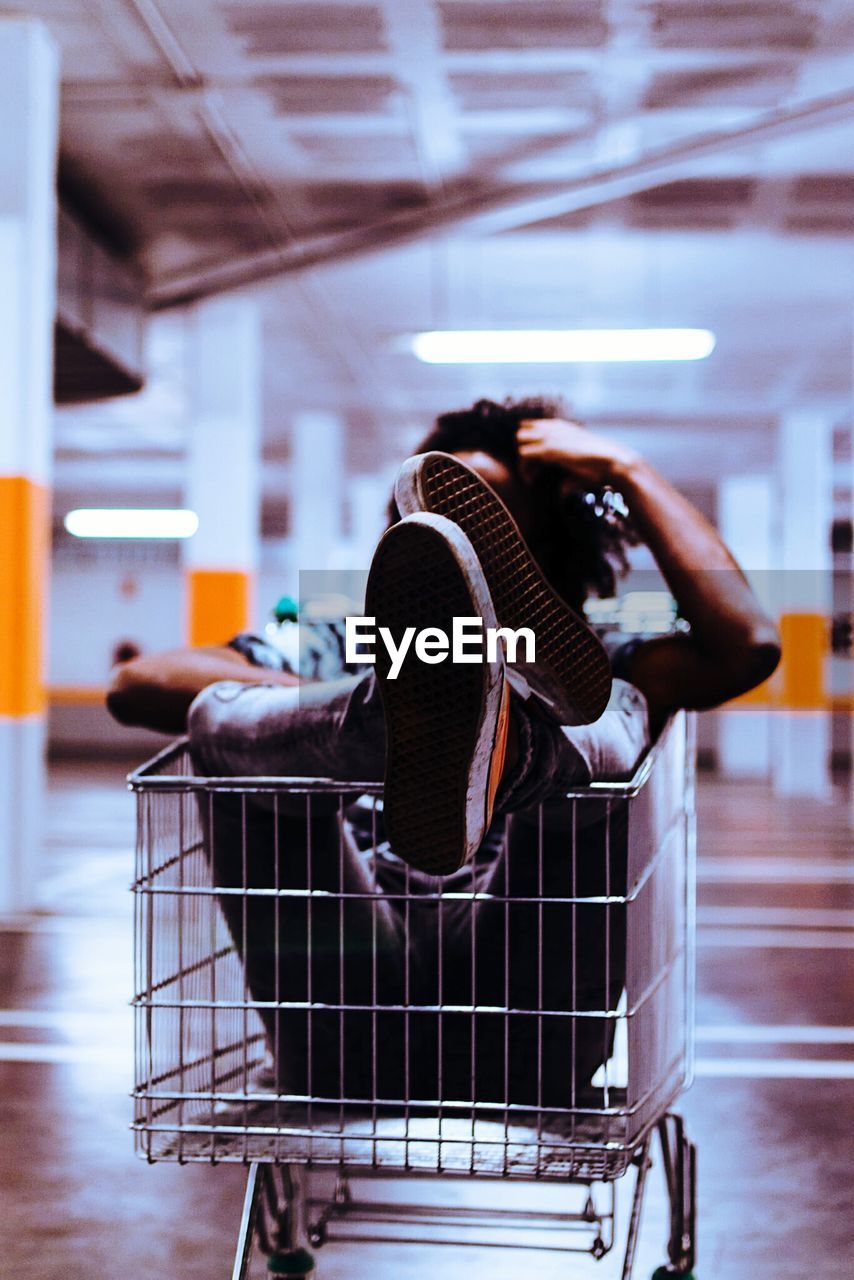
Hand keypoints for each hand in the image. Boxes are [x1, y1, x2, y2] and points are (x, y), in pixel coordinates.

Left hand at [517, 418, 637, 487]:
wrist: (613, 463)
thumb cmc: (599, 467)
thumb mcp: (580, 463)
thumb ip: (566, 469)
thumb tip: (560, 492)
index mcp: (560, 427)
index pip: (531, 426)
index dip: (530, 445)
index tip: (536, 465)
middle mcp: (553, 428)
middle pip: (521, 433)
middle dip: (523, 451)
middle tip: (533, 471)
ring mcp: (550, 437)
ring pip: (519, 442)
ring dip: (522, 462)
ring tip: (532, 477)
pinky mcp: (548, 449)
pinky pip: (523, 455)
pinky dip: (524, 470)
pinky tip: (532, 481)